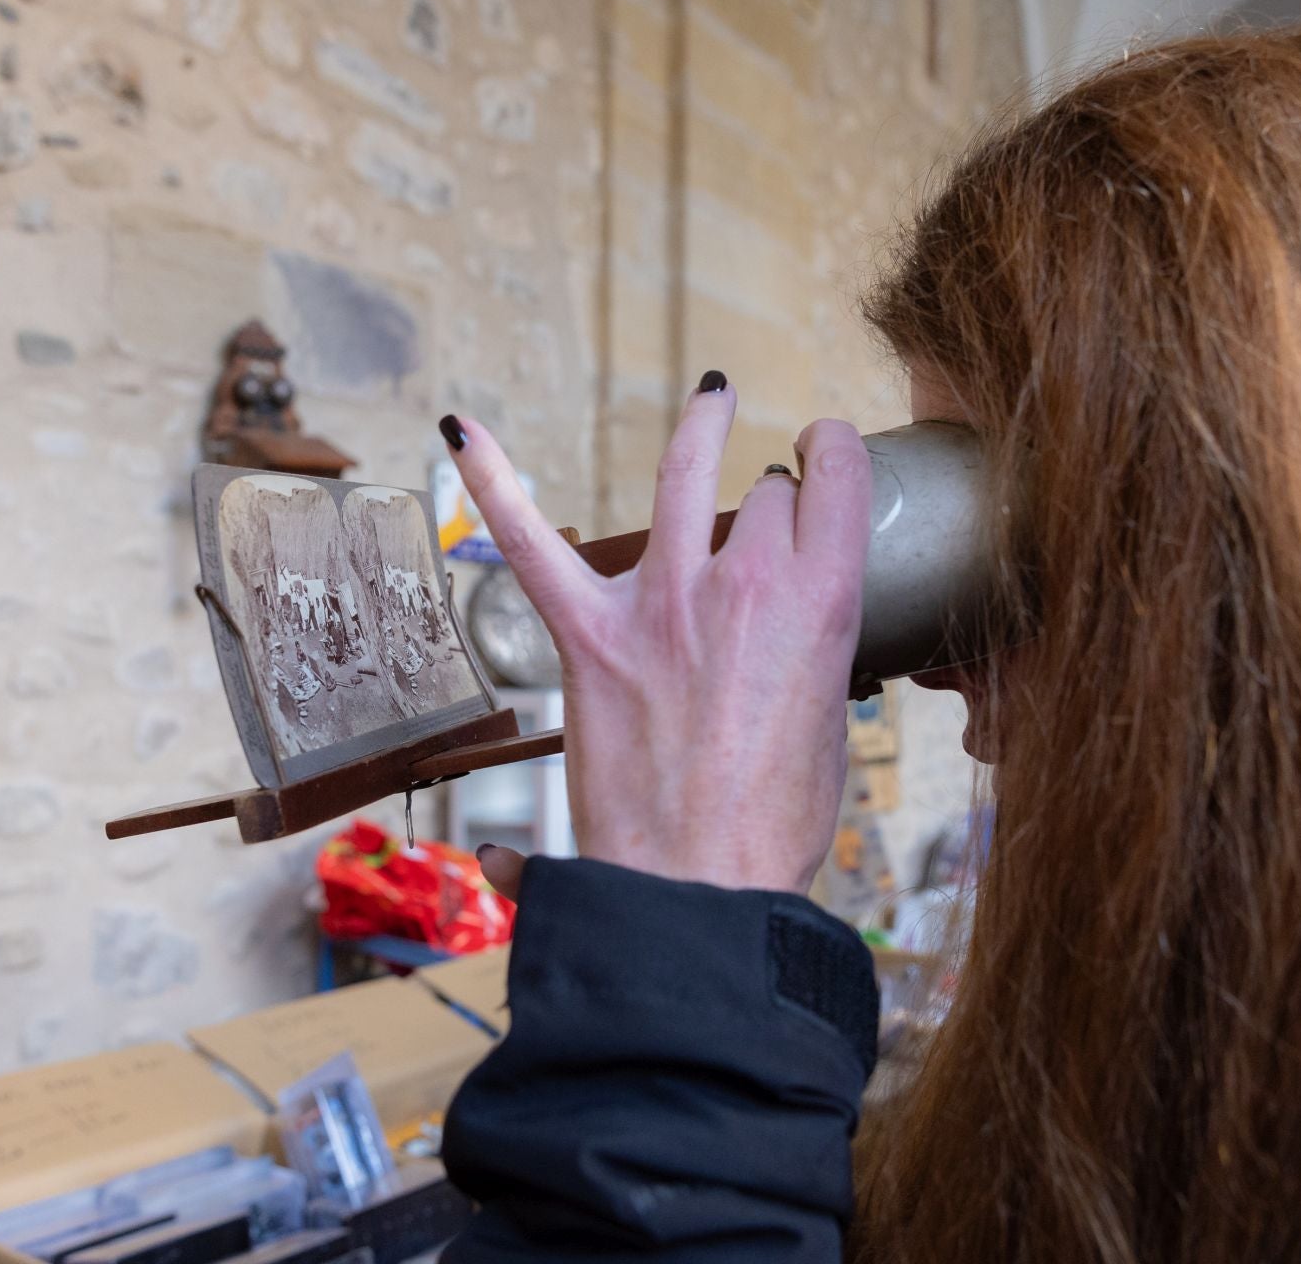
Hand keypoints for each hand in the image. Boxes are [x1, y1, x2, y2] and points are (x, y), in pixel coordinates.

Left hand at [440, 375, 871, 898]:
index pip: (838, 484)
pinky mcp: (589, 636)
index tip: (825, 458)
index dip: (833, 460)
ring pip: (681, 477)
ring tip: (710, 407)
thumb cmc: (771, 830)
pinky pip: (530, 544)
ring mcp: (661, 604)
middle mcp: (745, 587)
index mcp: (821, 608)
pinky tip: (461, 432)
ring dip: (699, 434)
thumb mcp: (828, 729)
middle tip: (767, 519)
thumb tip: (790, 647)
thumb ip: (810, 662)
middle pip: (762, 494)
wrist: (696, 892)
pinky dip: (491, 483)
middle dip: (770, 500)